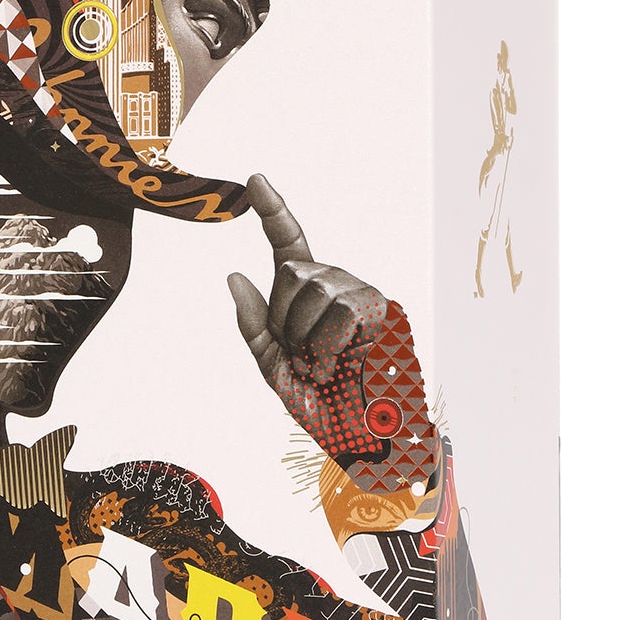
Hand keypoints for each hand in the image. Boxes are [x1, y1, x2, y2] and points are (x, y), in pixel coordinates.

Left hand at [226, 175, 388, 449]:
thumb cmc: (324, 404)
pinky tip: (340, 365)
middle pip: (293, 270)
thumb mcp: (274, 367)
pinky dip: (330, 344)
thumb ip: (254, 324)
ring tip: (324, 365)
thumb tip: (235, 275)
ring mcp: (362, 295)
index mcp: (309, 296)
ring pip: (316, 287)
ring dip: (308, 337)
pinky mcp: (384, 311)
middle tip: (304, 358)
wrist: (359, 439)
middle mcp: (337, 286)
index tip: (254, 180)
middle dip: (285, 319)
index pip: (289, 245)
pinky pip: (341, 310)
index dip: (273, 211)